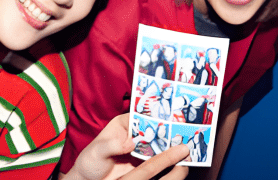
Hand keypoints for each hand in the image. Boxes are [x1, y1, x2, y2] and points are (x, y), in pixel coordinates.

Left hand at [65, 114, 189, 179]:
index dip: (157, 114)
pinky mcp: (145, 162)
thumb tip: (130, 142)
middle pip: (155, 128)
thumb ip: (111, 146)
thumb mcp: (97, 152)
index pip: (143, 114)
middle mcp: (134, 133)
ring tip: (188, 145)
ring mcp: (141, 147)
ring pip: (160, 143)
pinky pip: (160, 158)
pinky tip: (180, 160)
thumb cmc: (89, 162)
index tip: (171, 118)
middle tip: (186, 132)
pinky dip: (170, 159)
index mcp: (123, 123)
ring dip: (172, 144)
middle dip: (169, 130)